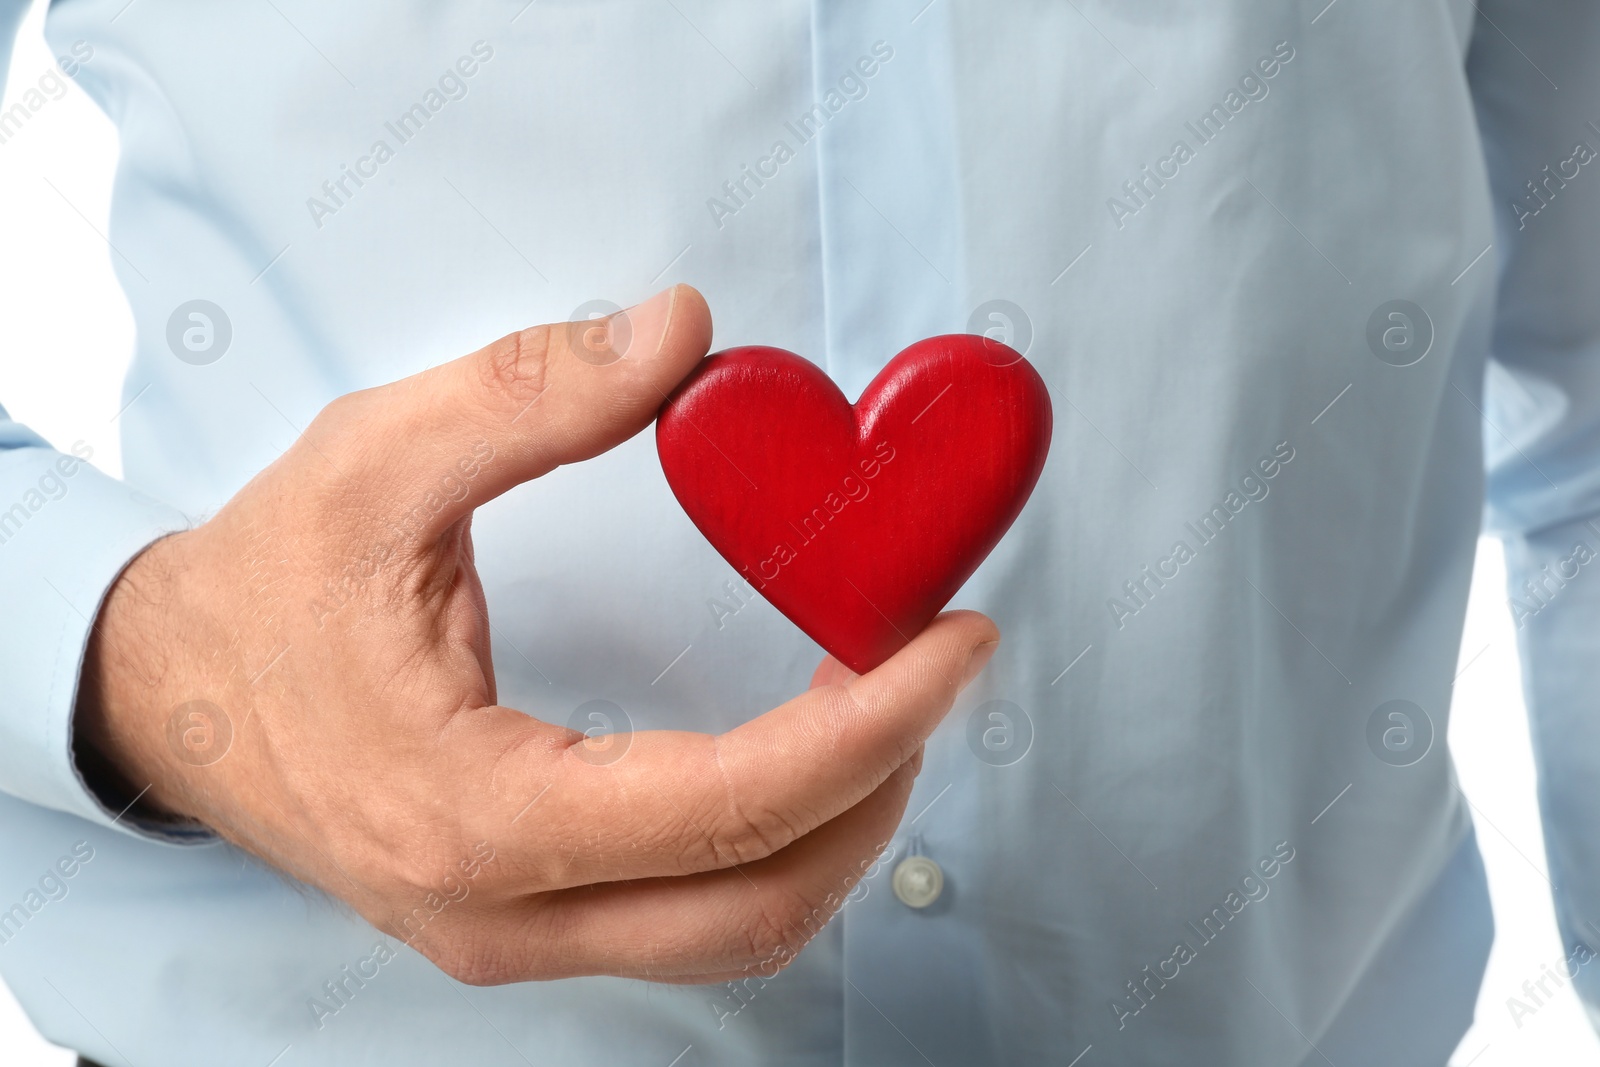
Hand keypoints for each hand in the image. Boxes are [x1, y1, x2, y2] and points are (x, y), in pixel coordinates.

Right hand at [75, 284, 998, 984]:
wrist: (167, 698)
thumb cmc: (259, 592)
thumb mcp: (375, 461)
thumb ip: (534, 392)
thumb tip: (683, 332)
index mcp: (467, 814)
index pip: (725, 807)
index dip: (869, 724)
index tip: (951, 642)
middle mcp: (500, 911)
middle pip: (760, 900)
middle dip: (880, 782)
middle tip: (935, 665)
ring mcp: (512, 937)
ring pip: (739, 932)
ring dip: (842, 823)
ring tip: (887, 700)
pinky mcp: (525, 921)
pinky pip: (694, 919)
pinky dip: (780, 843)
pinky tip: (810, 756)